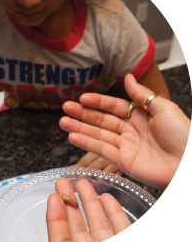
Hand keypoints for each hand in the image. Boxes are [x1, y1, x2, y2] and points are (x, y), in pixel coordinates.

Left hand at [46, 178, 130, 241]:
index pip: (61, 240)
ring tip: (82, 183)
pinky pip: (122, 228)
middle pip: (78, 228)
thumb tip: (49, 237)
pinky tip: (107, 197)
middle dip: (70, 203)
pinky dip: (115, 212)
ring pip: (99, 225)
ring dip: (91, 202)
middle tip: (63, 182)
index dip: (55, 218)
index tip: (53, 197)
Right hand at [60, 74, 190, 188]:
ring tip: (63, 122)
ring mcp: (125, 146)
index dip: (97, 102)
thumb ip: (140, 94)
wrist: (188, 164)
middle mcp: (130, 130)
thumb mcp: (163, 107)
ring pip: (97, 135)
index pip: (112, 106)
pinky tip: (73, 137)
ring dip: (79, 128)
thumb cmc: (183, 134)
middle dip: (82, 114)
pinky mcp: (123, 162)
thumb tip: (127, 76)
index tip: (81, 98)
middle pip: (101, 120)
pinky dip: (86, 144)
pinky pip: (102, 150)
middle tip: (65, 108)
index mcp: (139, 115)